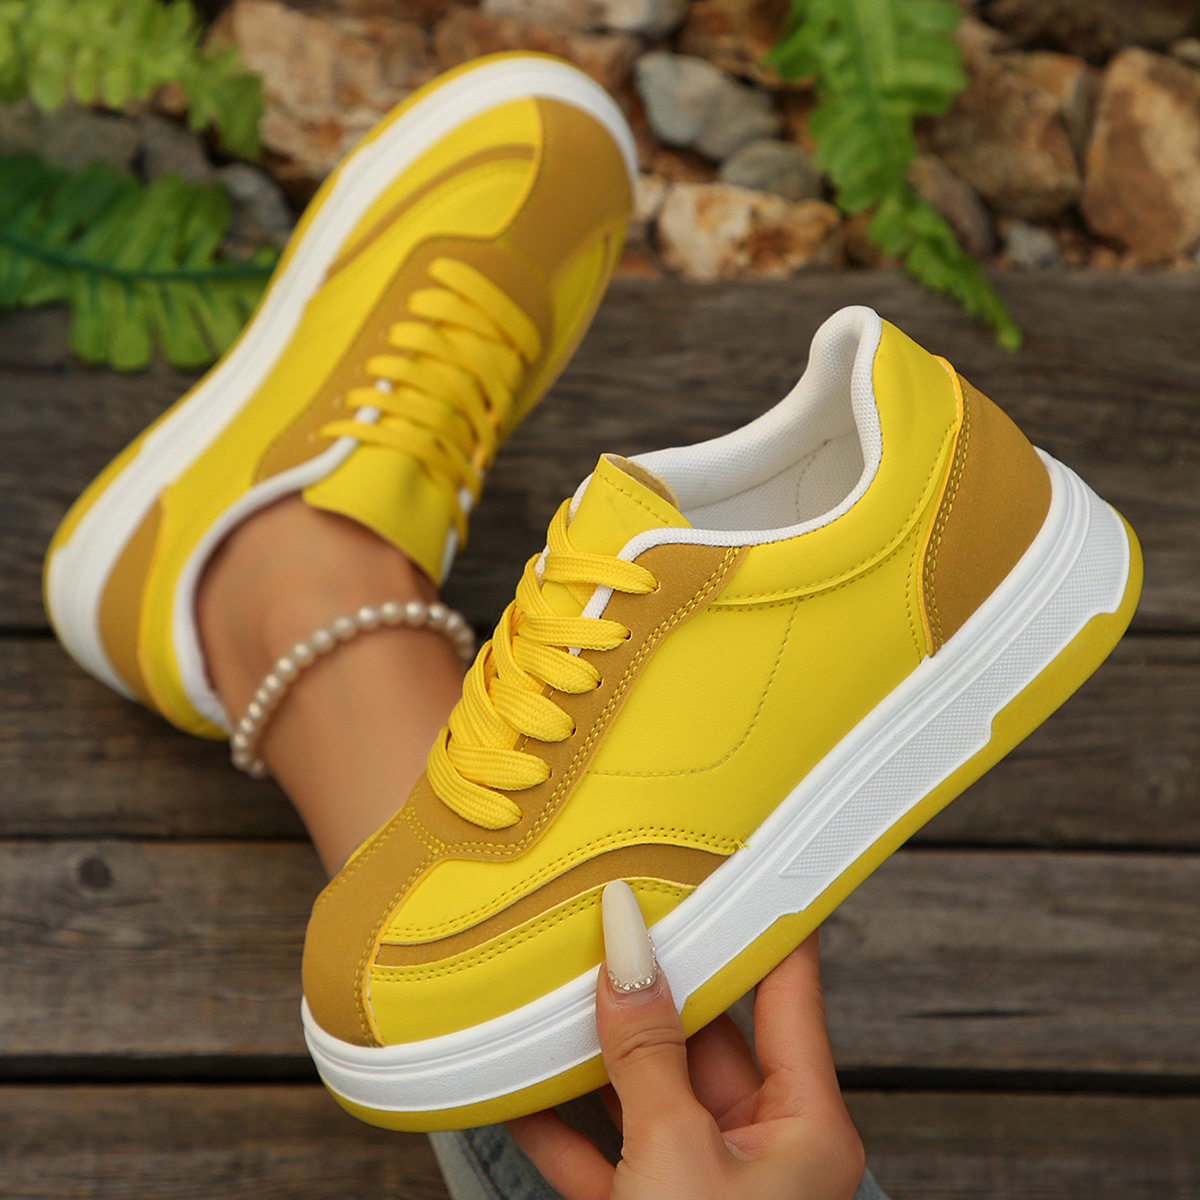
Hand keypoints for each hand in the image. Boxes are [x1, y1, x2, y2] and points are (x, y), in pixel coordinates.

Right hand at [507, 881, 863, 1199]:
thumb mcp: (675, 1157)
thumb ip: (646, 1049)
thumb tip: (628, 941)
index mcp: (805, 1123)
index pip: (789, 988)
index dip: (763, 917)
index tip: (733, 853)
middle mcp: (762, 1145)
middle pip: (706, 1032)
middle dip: (656, 976)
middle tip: (613, 906)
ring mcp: (702, 1180)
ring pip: (647, 1086)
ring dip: (597, 1044)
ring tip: (555, 974)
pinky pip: (606, 1148)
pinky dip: (563, 1120)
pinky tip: (518, 1079)